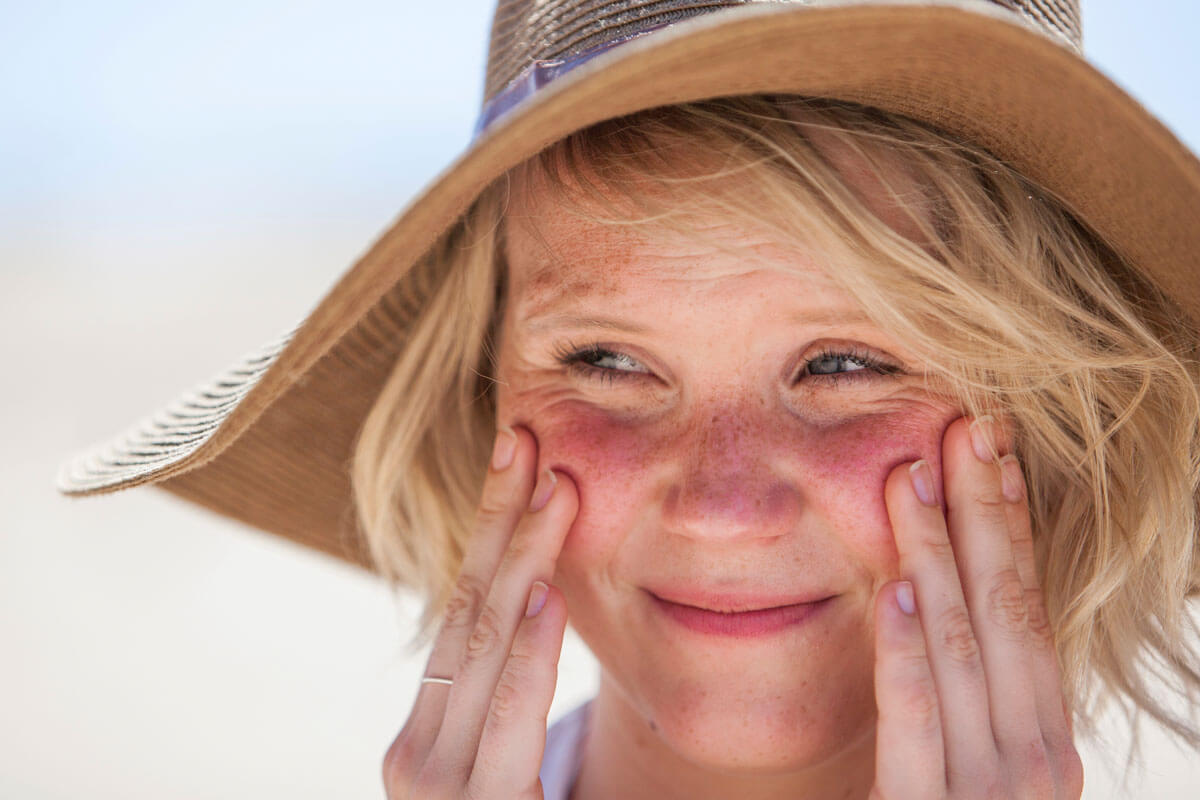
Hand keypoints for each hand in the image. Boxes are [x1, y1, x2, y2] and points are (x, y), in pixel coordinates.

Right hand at [382, 425, 577, 799]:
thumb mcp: (498, 764)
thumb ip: (503, 693)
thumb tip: (536, 596)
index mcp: (428, 728)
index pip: (465, 606)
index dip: (492, 526)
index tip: (525, 456)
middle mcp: (416, 749)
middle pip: (467, 610)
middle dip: (501, 520)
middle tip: (529, 440)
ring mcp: (432, 783)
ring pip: (480, 648)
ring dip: (520, 560)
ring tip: (553, 489)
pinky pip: (498, 718)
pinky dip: (521, 655)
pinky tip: (544, 597)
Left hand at [871, 415, 1083, 798]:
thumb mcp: (970, 765)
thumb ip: (964, 697)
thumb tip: (932, 597)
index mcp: (1040, 737)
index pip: (1025, 609)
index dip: (1009, 525)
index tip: (988, 450)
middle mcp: (1033, 760)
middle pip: (1007, 614)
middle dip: (985, 516)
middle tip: (965, 426)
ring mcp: (990, 796)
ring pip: (966, 653)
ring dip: (939, 558)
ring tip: (915, 479)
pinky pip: (919, 729)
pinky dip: (911, 658)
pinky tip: (896, 595)